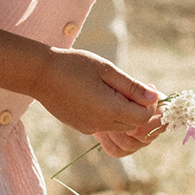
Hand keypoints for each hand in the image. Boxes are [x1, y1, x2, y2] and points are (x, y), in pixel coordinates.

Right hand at [35, 48, 164, 148]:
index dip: (150, 104)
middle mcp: (101, 124)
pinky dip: (109, 114)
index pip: (144, 118)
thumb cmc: (74, 65)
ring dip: (124, 112)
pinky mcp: (80, 127)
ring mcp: (89, 128)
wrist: (39, 74)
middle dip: (139, 108)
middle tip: (133, 86)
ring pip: (119, 126)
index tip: (146, 87)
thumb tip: (155, 97)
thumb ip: (132, 86)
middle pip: (133, 125)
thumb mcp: (106, 70)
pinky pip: (104, 125)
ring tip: (114, 88)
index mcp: (110, 110)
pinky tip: (98, 95)